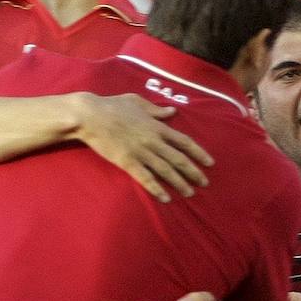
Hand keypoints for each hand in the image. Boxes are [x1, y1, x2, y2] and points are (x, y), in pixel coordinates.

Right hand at [73, 92, 213, 202]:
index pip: (184, 141)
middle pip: (179, 159)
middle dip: (194, 172)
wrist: (90, 115)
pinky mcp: (128, 162)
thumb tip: (173, 111)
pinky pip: (146, 178)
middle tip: (205, 183)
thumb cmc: (112, 106)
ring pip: (166, 170)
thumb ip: (156, 109)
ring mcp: (141, 152)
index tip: (209, 163)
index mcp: (157, 126)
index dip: (199, 153)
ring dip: (179, 183)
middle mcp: (153, 140)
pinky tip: (166, 198)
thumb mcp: (137, 102)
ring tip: (190, 193)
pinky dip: (157, 189)